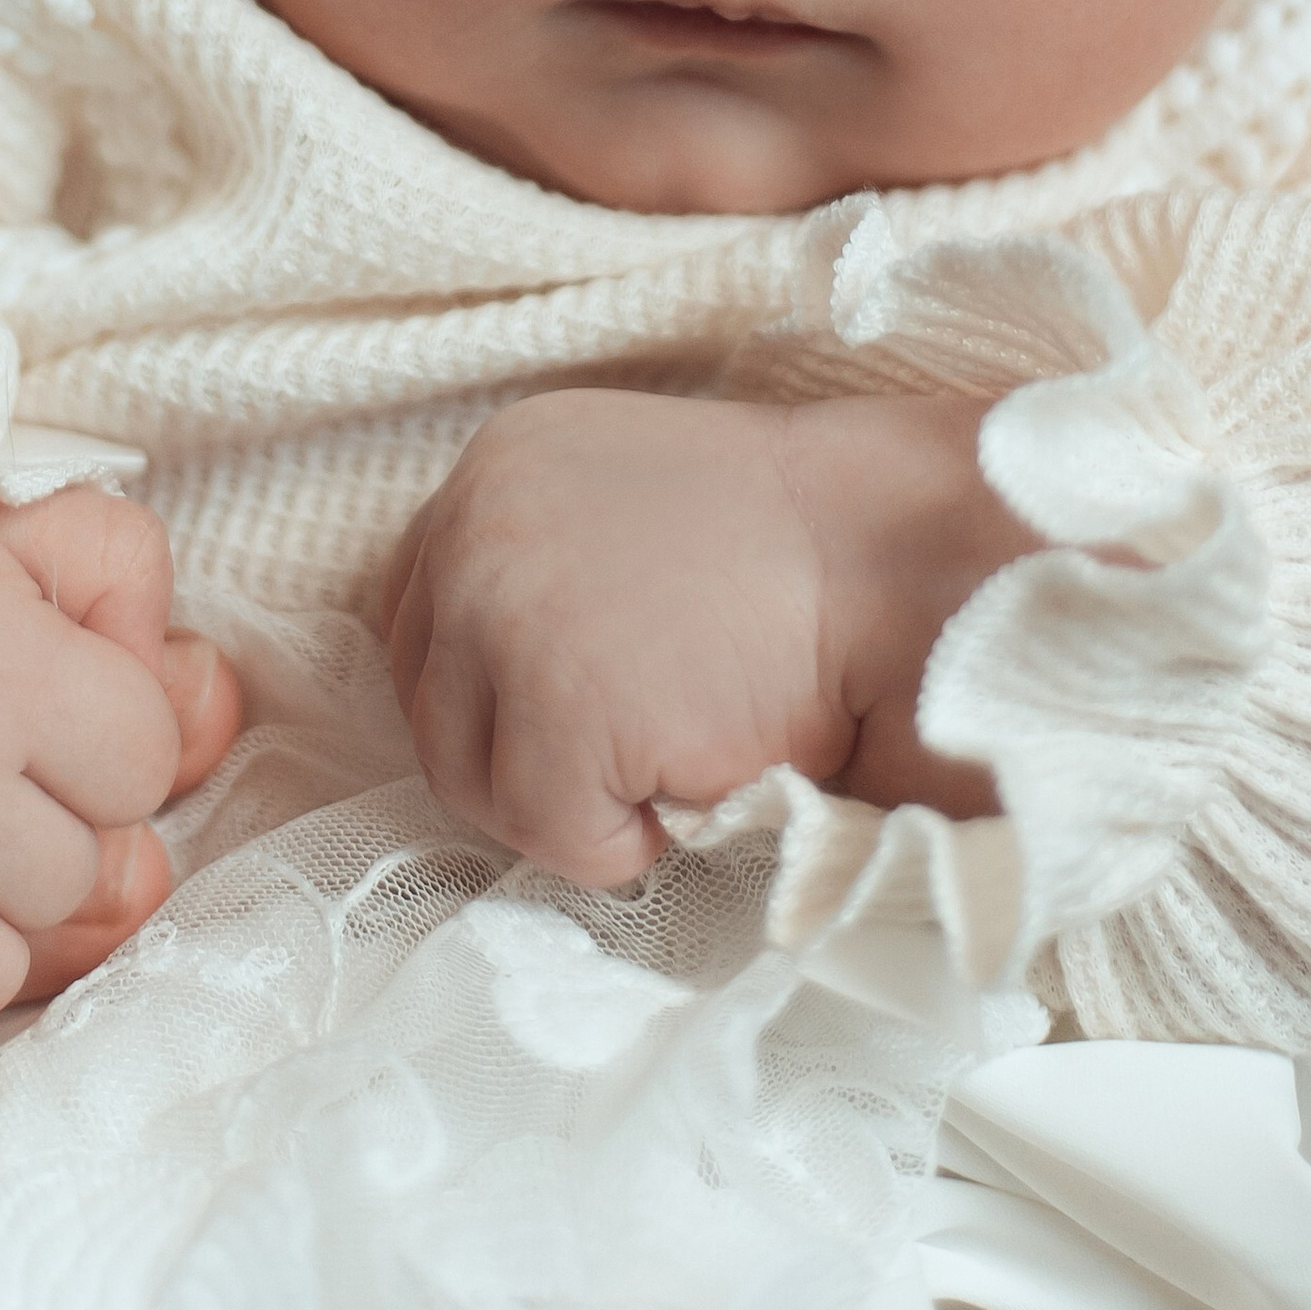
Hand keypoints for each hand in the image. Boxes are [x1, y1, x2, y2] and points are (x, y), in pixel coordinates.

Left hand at [380, 389, 1034, 886]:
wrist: (895, 557)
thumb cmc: (795, 553)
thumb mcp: (626, 508)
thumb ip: (543, 562)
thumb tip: (486, 683)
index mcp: (496, 466)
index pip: (415, 609)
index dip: (481, 687)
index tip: (556, 715)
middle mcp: (475, 529)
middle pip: (427, 703)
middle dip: (518, 755)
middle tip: (629, 757)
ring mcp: (503, 617)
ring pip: (473, 781)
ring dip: (571, 801)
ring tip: (676, 756)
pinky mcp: (557, 708)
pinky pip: (553, 834)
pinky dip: (623, 842)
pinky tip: (702, 778)